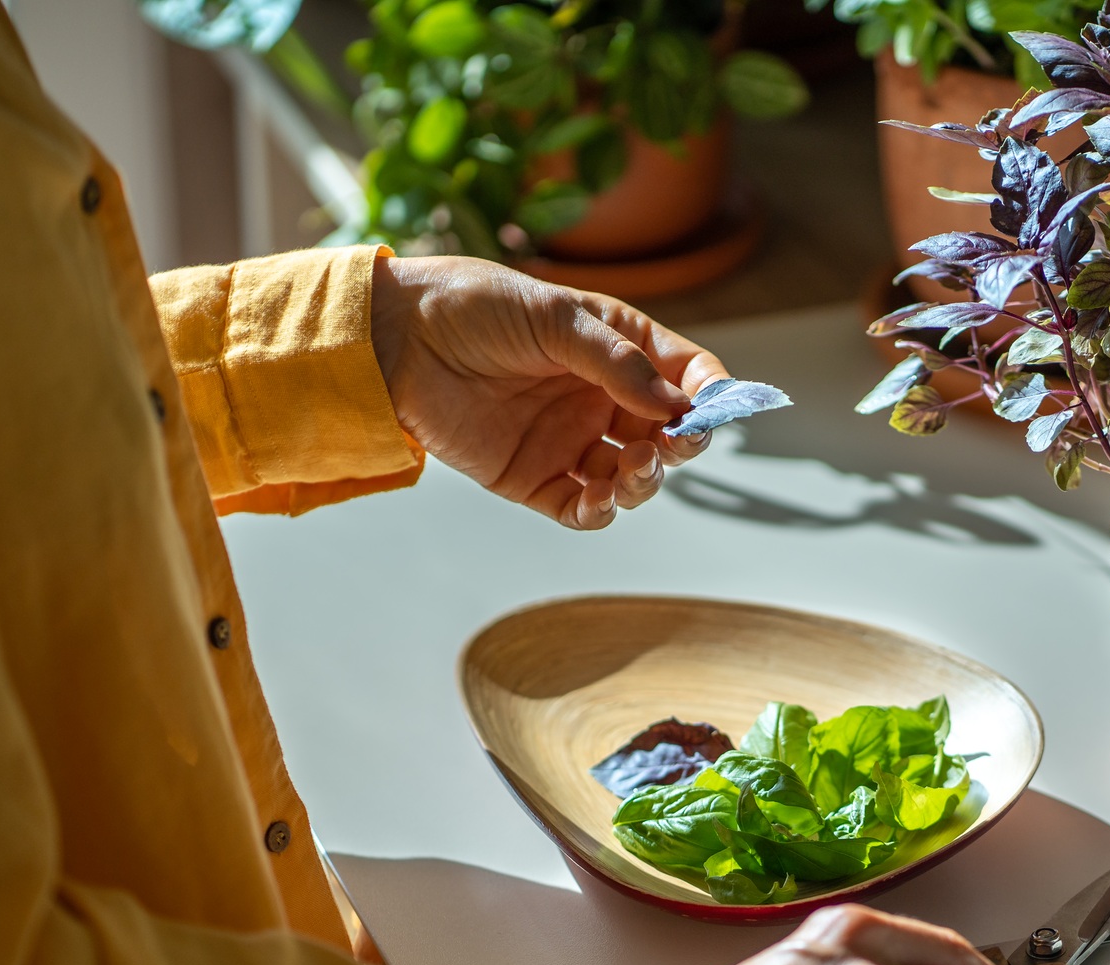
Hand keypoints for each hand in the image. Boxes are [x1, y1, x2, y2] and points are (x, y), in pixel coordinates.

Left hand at [369, 255, 726, 529]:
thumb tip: (674, 405)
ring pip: (632, 477)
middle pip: (666, 434)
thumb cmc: (473, 307)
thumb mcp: (554, 317)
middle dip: (681, 443)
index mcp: (616, 348)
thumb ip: (615, 363)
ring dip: (645, 479)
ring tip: (633, 465)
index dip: (709, 393)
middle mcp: (600, 397)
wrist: (395, 340)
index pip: (684, 375)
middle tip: (672, 441)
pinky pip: (582, 508)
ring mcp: (570, 441)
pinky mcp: (535, 478)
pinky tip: (602, 499)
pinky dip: (601, 511)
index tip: (714, 407)